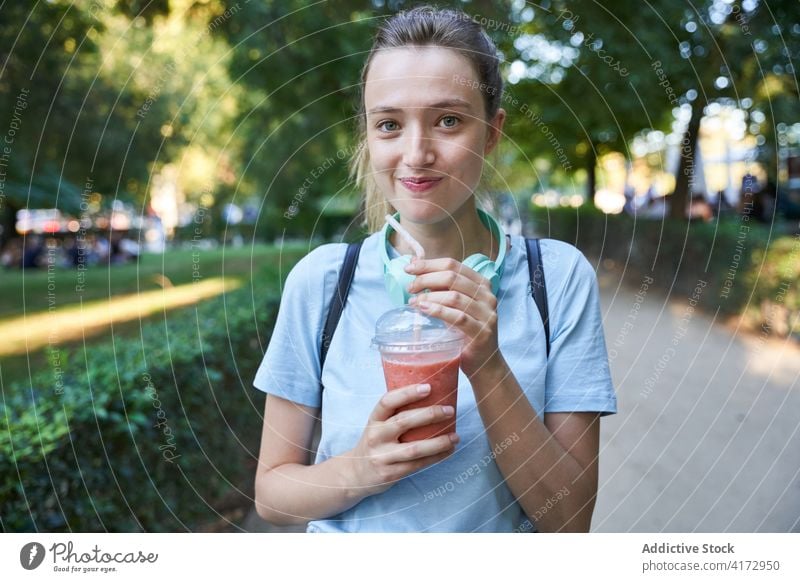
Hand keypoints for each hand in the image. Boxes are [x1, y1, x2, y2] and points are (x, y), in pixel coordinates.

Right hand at [345, 383, 458, 497]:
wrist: (355, 474)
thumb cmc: (376, 443)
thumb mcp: (378, 426)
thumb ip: (396, 414)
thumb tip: (432, 397)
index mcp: (374, 420)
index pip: (387, 402)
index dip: (407, 393)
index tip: (428, 387)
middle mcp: (376, 437)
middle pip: (403, 421)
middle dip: (429, 414)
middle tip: (449, 410)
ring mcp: (382, 456)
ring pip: (414, 448)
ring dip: (438, 442)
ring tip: (455, 436)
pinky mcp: (390, 474)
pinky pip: (417, 465)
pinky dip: (436, 457)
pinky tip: (448, 450)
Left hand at [405, 258, 500, 378]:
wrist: (483, 360)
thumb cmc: (465, 330)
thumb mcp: (455, 305)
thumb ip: (440, 287)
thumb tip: (414, 265)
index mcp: (481, 283)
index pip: (453, 265)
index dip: (429, 264)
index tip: (409, 269)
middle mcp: (487, 295)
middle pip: (452, 277)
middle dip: (426, 279)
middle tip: (410, 288)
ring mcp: (487, 314)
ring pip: (454, 296)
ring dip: (429, 297)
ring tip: (414, 302)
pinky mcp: (482, 332)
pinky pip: (458, 317)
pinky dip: (438, 311)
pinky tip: (423, 309)